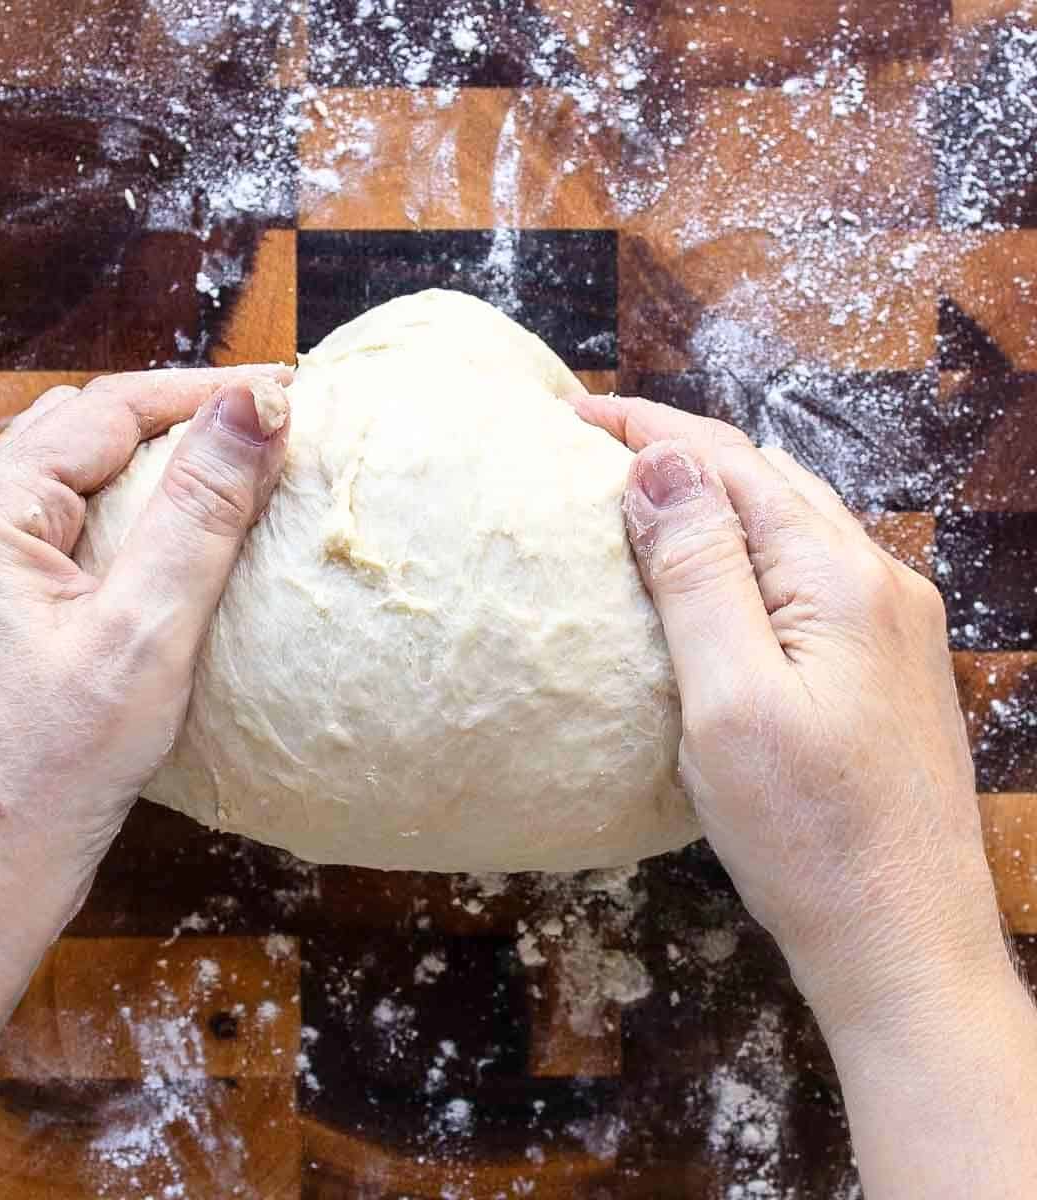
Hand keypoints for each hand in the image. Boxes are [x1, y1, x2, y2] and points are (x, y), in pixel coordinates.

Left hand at [0, 366, 290, 954]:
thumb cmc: (55, 770)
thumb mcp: (145, 632)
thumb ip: (201, 510)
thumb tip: (257, 403)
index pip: (109, 407)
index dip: (202, 392)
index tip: (287, 396)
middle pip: (81, 432)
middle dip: (176, 420)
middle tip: (263, 433)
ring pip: (68, 479)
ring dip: (147, 467)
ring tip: (225, 477)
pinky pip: (56, 532)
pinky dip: (120, 518)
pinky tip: (163, 547)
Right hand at [573, 393, 1006, 1030]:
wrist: (901, 939)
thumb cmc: (808, 835)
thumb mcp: (729, 700)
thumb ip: (699, 572)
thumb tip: (662, 464)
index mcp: (839, 577)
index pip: (731, 464)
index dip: (649, 428)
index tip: (573, 414)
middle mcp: (877, 583)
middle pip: (765, 480)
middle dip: (679, 451)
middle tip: (595, 450)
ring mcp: (889, 625)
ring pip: (789, 523)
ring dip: (715, 497)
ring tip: (641, 499)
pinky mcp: (882, 666)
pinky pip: (806, 574)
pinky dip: (746, 548)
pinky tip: (712, 576)